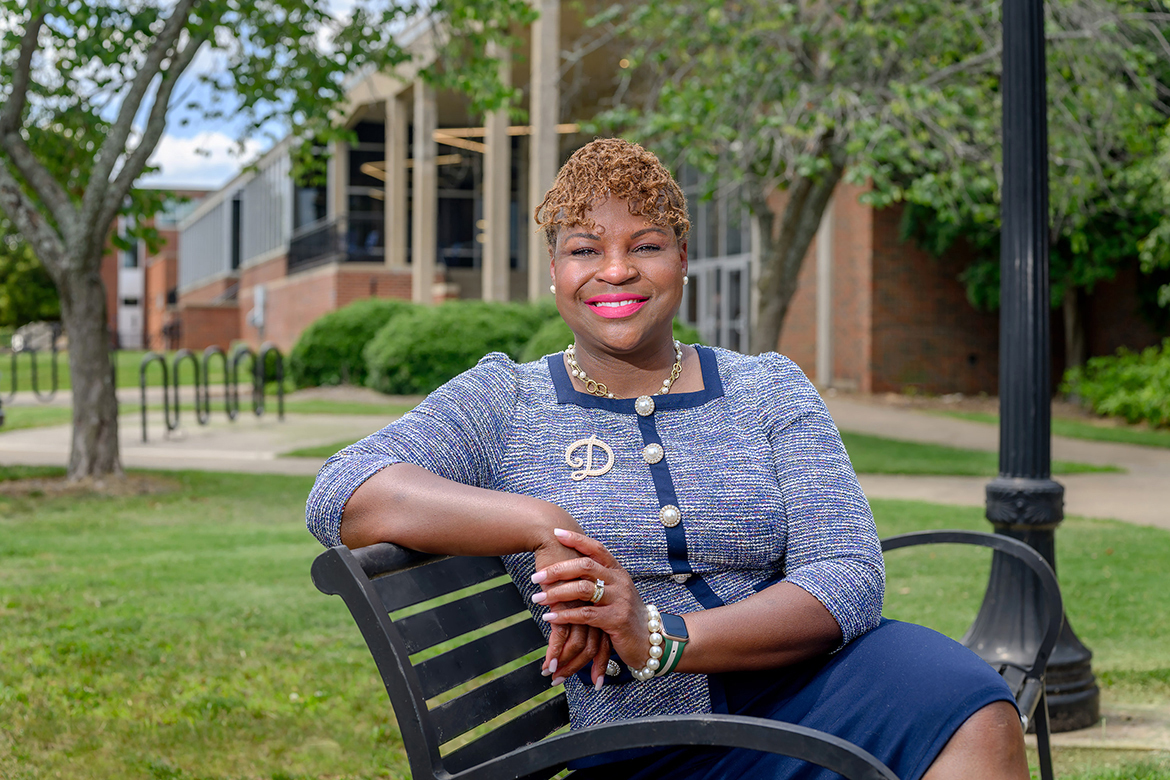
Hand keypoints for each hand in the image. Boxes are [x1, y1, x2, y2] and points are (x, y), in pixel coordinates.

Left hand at [532, 528, 652, 684]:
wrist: (651, 641)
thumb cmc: (626, 616)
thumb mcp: (615, 594)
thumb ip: (598, 581)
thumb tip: (570, 569)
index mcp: (618, 572)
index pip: (597, 548)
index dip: (577, 539)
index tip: (556, 532)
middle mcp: (620, 581)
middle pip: (585, 566)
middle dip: (558, 570)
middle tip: (536, 576)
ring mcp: (620, 600)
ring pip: (583, 590)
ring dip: (556, 593)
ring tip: (538, 599)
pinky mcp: (616, 620)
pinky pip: (585, 614)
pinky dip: (565, 614)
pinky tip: (550, 616)